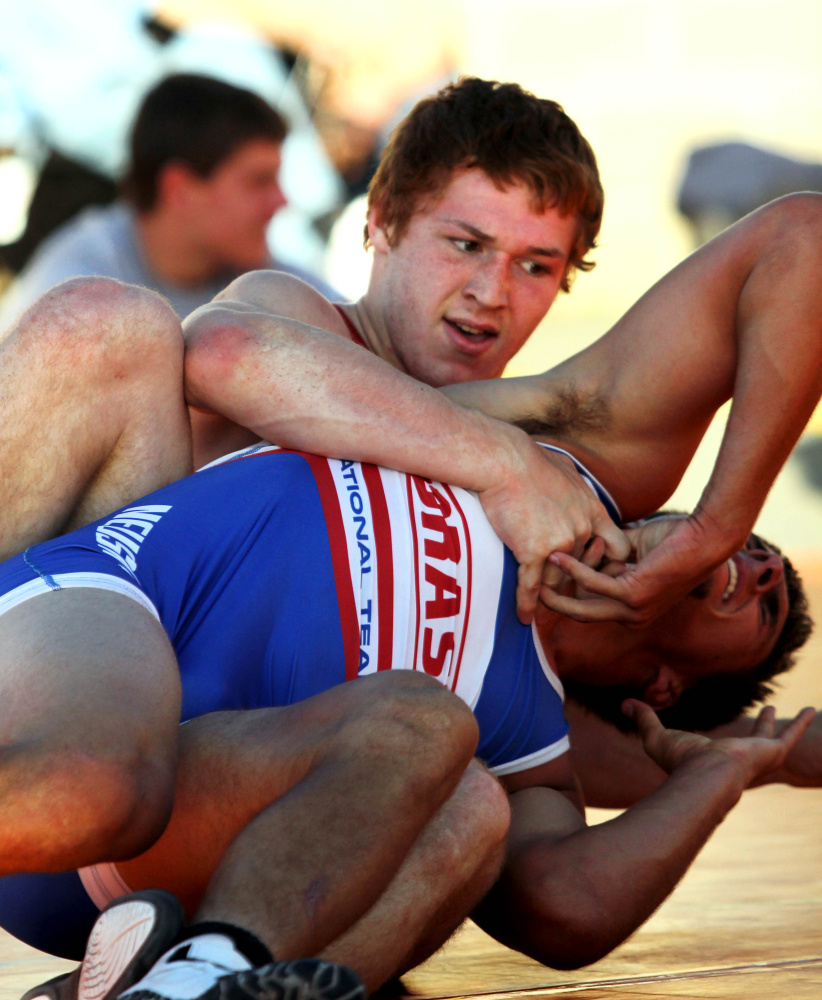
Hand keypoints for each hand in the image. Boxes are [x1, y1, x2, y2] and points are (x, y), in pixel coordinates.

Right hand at [477, 441, 628, 623]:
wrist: (506, 462)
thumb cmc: (531, 460)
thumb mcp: (566, 470)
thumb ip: (576, 485)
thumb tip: (572, 481)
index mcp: (593, 512)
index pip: (616, 548)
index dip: (608, 561)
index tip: (597, 566)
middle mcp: (582, 532)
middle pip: (583, 569)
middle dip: (573, 582)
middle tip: (565, 595)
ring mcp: (559, 544)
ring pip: (557, 579)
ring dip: (549, 597)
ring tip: (542, 613)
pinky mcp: (533, 552)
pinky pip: (532, 586)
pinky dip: (527, 604)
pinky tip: (525, 617)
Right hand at [539, 512, 736, 627]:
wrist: (706, 535)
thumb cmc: (676, 538)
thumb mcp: (633, 548)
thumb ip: (609, 552)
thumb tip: (585, 543)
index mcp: (634, 609)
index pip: (591, 606)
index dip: (566, 593)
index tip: (545, 577)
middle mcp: (633, 616)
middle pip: (580, 613)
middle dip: (552, 602)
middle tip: (528, 586)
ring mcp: (634, 609)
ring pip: (582, 605)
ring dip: (555, 590)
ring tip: (533, 571)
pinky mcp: (634, 595)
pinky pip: (593, 584)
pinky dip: (573, 570)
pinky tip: (556, 556)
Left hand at [626, 699, 816, 786]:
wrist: (707, 776)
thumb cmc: (680, 761)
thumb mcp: (656, 735)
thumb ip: (643, 719)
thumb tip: (624, 703)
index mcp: (712, 757)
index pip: (715, 746)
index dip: (710, 739)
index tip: (707, 734)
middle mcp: (738, 758)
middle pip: (750, 738)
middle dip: (757, 725)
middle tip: (765, 709)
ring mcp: (757, 755)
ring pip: (771, 735)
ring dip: (776, 722)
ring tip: (777, 706)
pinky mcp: (772, 751)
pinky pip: (790, 734)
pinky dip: (802, 722)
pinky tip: (812, 708)